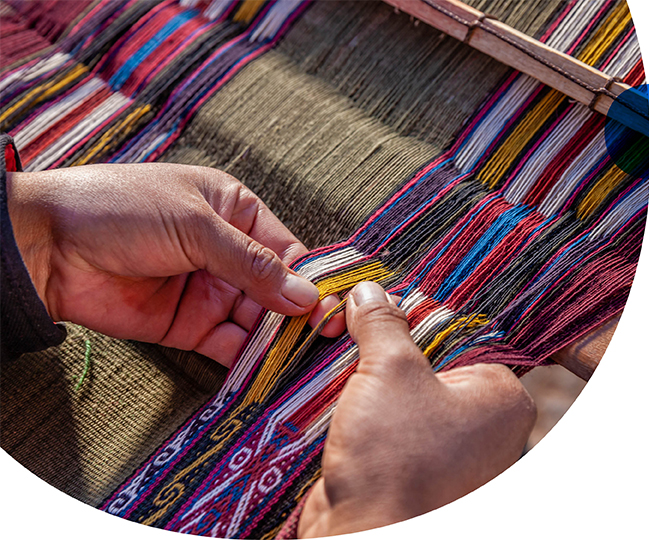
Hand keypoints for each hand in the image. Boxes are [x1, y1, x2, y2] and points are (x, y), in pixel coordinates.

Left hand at [5, 163, 344, 365]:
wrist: (45, 246)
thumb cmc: (118, 209)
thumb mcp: (195, 225)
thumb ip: (252, 265)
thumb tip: (305, 295)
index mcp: (236, 211)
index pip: (289, 251)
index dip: (313, 280)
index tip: (335, 308)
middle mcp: (229, 253)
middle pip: (280, 290)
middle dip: (301, 316)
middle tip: (325, 341)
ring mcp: (210, 291)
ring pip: (259, 321)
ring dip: (279, 341)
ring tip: (303, 361)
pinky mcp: (188, 326)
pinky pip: (229, 346)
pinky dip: (249, 361)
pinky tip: (268, 372)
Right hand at [298, 282, 535, 536]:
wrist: (365, 535)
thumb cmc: (397, 458)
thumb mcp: (391, 371)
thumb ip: (384, 325)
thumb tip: (370, 292)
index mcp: (501, 398)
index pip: (464, 334)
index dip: (418, 313)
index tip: (383, 296)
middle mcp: (483, 426)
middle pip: (430, 362)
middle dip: (386, 345)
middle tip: (350, 320)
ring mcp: (446, 451)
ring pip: (402, 392)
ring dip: (367, 375)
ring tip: (335, 348)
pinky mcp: (409, 469)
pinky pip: (385, 423)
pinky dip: (359, 407)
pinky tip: (331, 389)